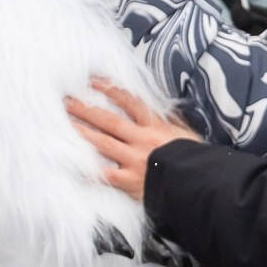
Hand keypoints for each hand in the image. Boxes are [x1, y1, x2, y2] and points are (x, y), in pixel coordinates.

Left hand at [67, 78, 198, 199]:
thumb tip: (165, 108)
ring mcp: (134, 160)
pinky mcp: (130, 181)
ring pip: (103, 142)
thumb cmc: (195, 159)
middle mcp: (142, 140)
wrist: (199, 183)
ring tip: (66, 123)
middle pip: (109, 120)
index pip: (130, 102)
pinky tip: (74, 165)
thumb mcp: (187, 133)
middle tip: (68, 101)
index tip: (94, 82)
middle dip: (87, 109)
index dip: (111, 90)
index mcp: (156, 126)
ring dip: (83, 132)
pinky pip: (105, 174)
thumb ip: (172, 120)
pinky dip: (89, 170)